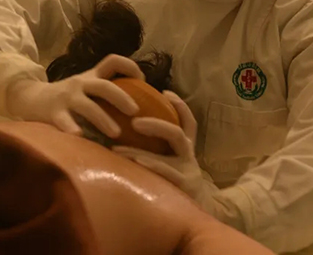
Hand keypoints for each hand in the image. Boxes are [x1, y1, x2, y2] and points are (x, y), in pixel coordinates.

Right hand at [8, 54, 144, 137]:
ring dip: (104, 119)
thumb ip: (105, 92)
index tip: (143, 80)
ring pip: (88, 106)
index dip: (130, 66)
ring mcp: (66, 98)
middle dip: (122, 98)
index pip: (113, 61)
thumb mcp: (86, 88)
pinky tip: (80, 137)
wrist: (29, 98)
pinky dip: (72, 129)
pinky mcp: (53, 112)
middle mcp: (81, 84)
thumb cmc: (66, 98)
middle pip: (105, 86)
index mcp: (91, 76)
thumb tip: (140, 108)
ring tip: (117, 134)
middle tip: (135, 112)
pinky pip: (64, 121)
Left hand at [113, 91, 216, 209]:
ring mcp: (187, 171)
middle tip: (133, 122)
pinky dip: (149, 166)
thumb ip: (159, 152)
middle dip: (156, 124)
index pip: (188, 122)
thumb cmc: (175, 189)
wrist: (194, 221)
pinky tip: (132, 164)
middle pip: (178, 132)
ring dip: (146, 144)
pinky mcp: (183, 186)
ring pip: (171, 151)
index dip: (179, 105)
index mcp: (186, 150)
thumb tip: (127, 132)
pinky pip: (166, 173)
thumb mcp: (172, 168)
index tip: (164, 91)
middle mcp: (189, 157)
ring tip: (118, 148)